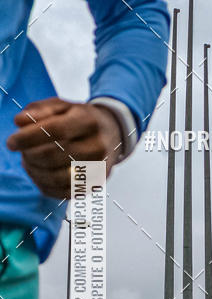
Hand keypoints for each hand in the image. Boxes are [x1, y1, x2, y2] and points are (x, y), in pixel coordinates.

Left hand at [7, 98, 122, 198]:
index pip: (54, 131)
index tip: (11, 142)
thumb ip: (39, 110)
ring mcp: (99, 168)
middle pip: (52, 156)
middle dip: (29, 155)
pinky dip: (45, 186)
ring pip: (56, 178)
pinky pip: (63, 193)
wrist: (112, 134)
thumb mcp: (62, 105)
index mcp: (89, 121)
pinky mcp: (95, 185)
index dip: (28, 138)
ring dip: (34, 172)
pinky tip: (39, 175)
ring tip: (28, 162)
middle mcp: (98, 146)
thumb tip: (19, 122)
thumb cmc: (81, 119)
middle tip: (21, 152)